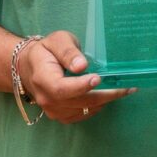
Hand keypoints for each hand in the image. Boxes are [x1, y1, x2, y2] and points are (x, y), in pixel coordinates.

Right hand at [17, 30, 133, 123]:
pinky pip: (82, 115)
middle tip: (126, 87)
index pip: (61, 88)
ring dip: (105, 101)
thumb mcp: (56, 41)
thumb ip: (68, 51)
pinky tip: (108, 95)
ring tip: (124, 89)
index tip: (98, 78)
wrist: (30, 67)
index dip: (80, 86)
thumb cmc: (46, 50)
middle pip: (78, 102)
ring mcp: (53, 110)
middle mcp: (46, 99)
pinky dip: (97, 106)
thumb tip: (81, 65)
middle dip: (105, 95)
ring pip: (83, 110)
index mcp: (43, 78)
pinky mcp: (61, 116)